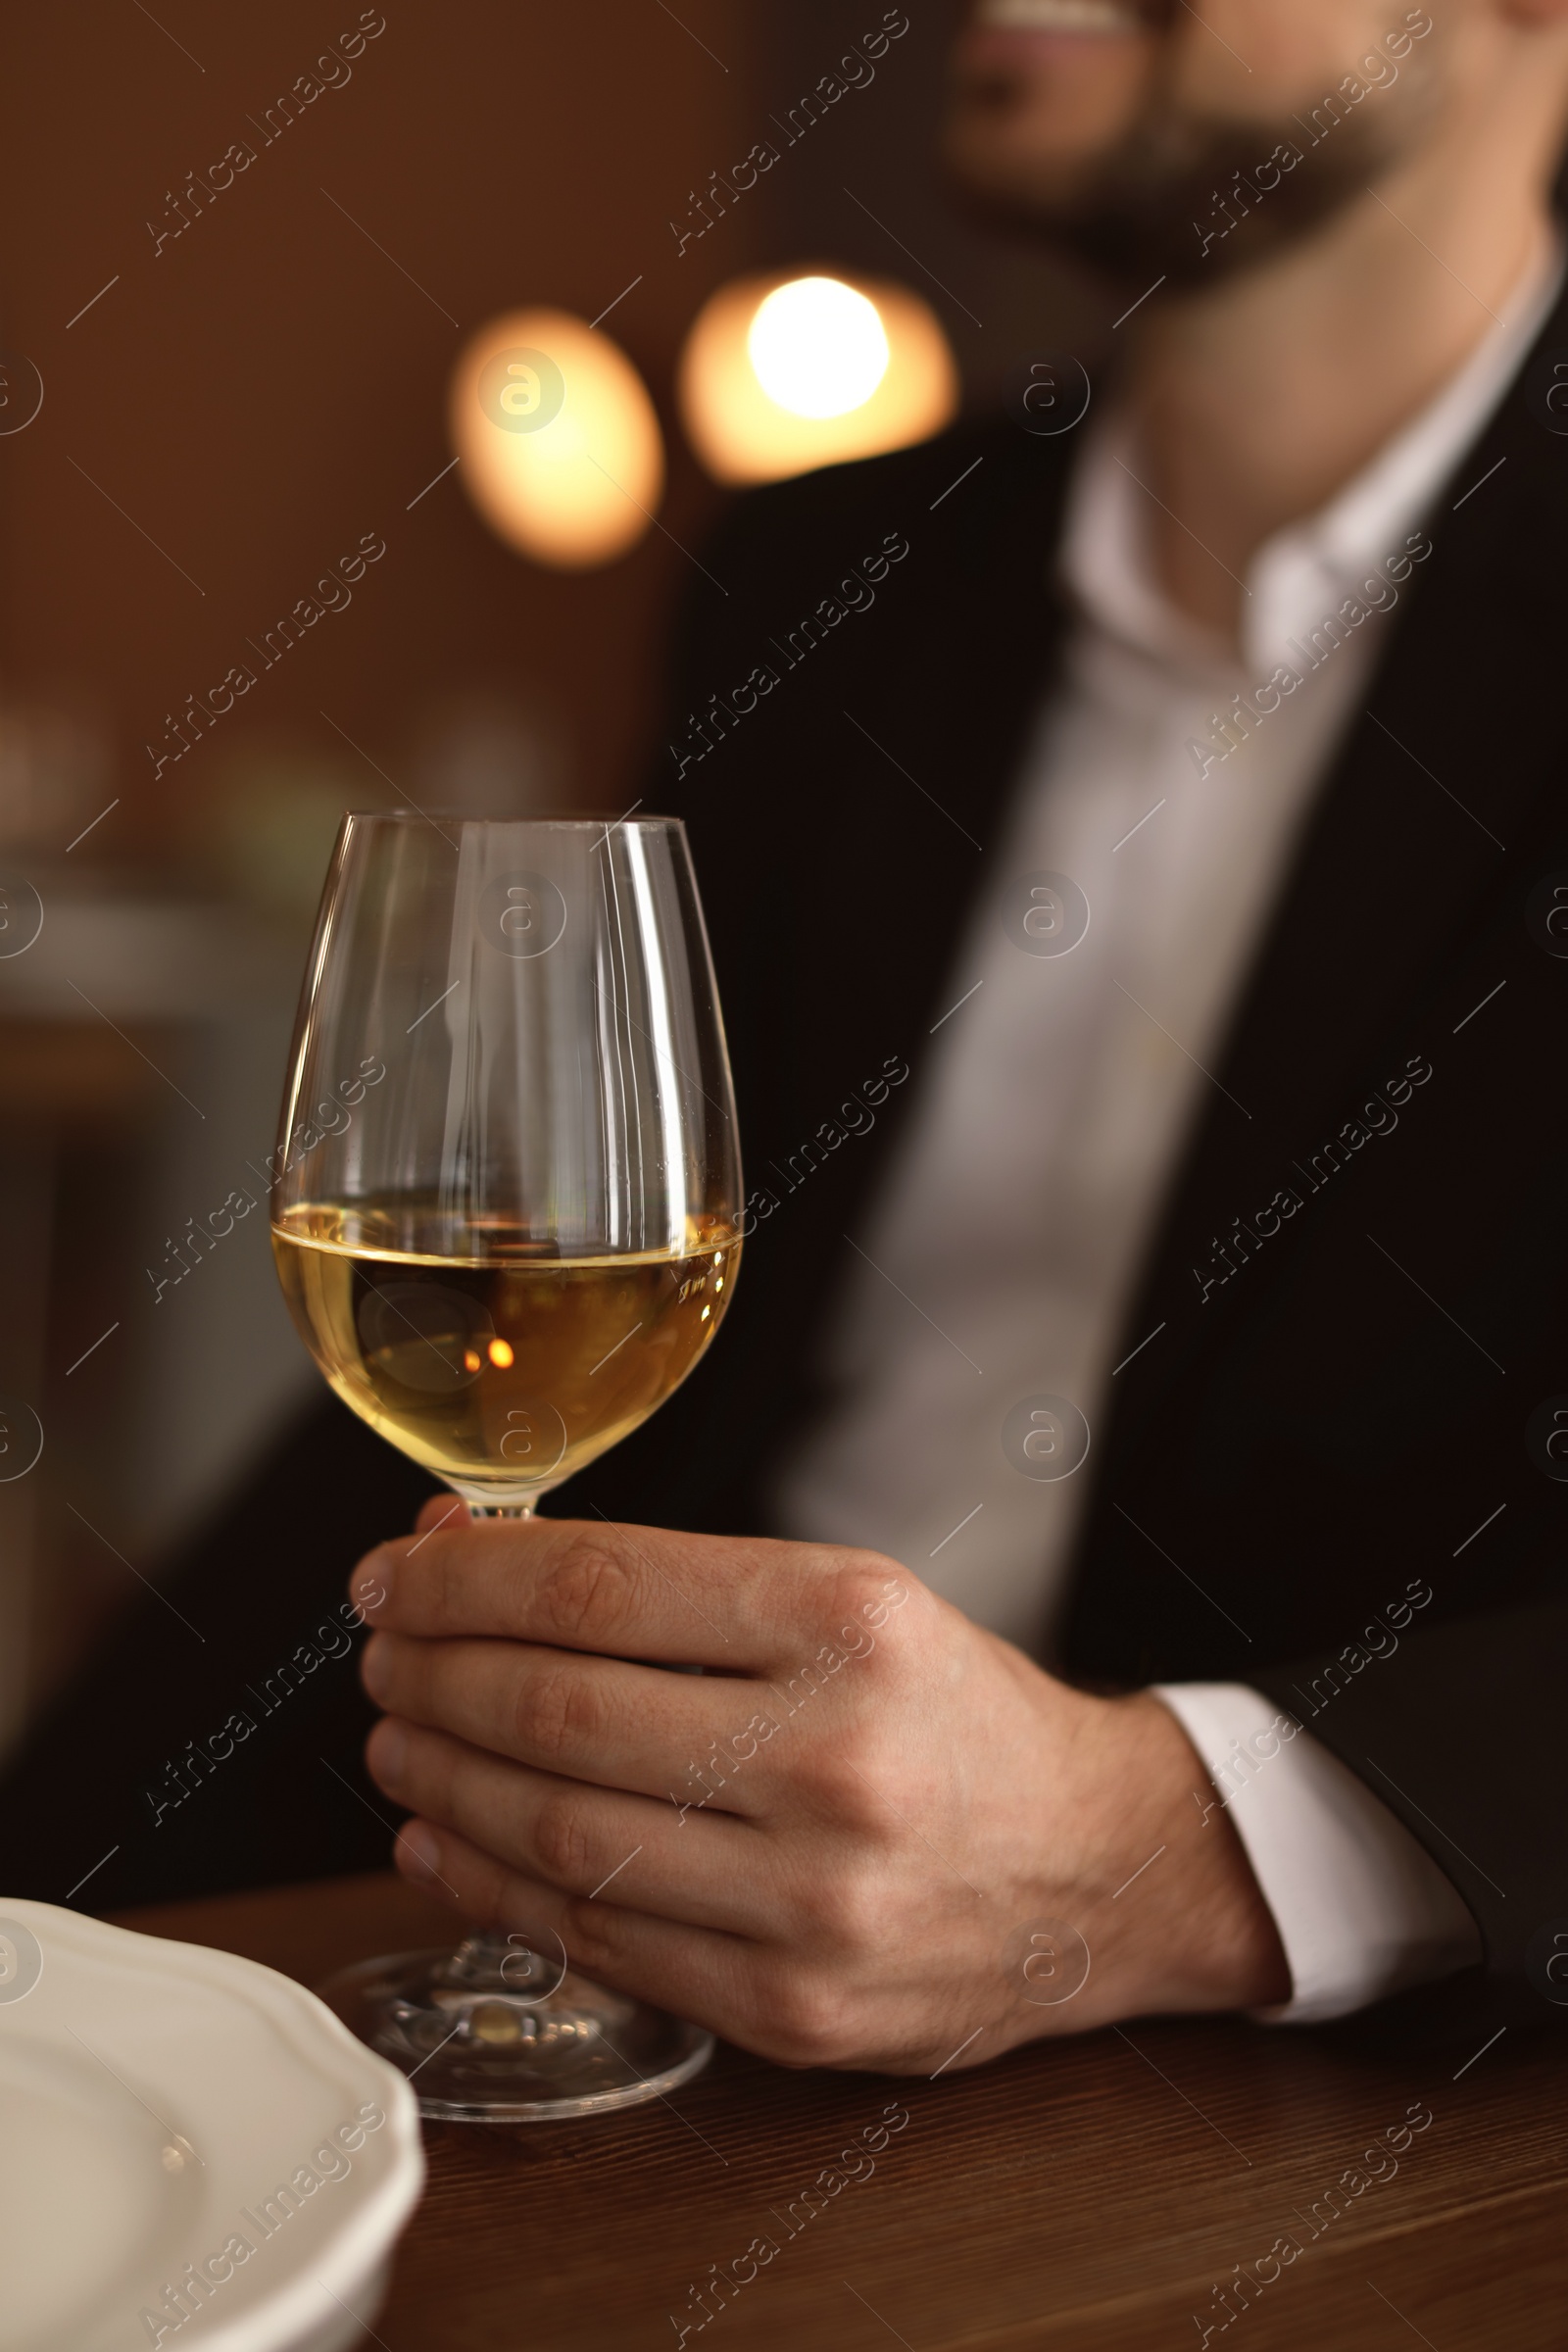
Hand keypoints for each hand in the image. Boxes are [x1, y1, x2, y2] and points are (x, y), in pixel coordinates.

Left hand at [349, 1505, 1288, 2073]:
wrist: (1098, 1867)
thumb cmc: (953, 1713)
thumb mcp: (848, 1598)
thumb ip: (667, 1584)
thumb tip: (471, 1555)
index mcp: (854, 1624)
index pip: (599, 1589)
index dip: (465, 1580)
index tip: (395, 1574)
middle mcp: (838, 1759)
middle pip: (558, 1712)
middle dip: (432, 1676)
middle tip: (382, 1656)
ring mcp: (816, 1902)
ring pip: (560, 1836)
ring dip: (441, 1781)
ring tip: (396, 1738)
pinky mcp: (794, 2012)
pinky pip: (598, 1943)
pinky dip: (492, 1886)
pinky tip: (442, 1840)